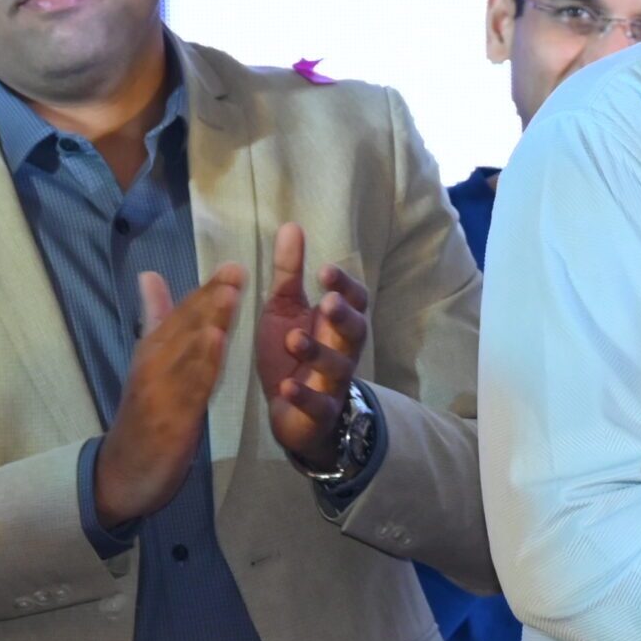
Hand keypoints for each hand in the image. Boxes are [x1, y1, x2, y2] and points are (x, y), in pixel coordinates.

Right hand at [95, 266, 247, 523]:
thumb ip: (155, 321)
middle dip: (210, 300)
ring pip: (186, 354)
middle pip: (183, 330)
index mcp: (152, 354)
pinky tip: (217, 343)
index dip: (206, 292)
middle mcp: (153, 368)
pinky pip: (189, 388)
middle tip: (235, 270)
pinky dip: (202, 364)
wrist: (122, 474)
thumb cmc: (144, 416)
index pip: (180, 317)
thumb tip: (149, 275)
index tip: (232, 267)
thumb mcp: (150, 365)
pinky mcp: (168, 419)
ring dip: (207, 323)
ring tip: (229, 295)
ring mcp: (159, 393)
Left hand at [256, 222, 370, 468]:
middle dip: (343, 316)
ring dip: (318, 353)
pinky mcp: (319, 412)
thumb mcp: (284, 310)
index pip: (354, 300)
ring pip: (338, 367)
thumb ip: (289, 273)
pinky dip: (303, 396)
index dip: (344, 286)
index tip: (324, 270)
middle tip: (326, 302)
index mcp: (336, 323)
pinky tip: (286, 386)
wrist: (291, 414)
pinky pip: (317, 405)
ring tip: (295, 340)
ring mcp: (333, 382)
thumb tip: (291, 226)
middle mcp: (342, 350)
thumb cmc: (291, 354)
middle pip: (355, 331)